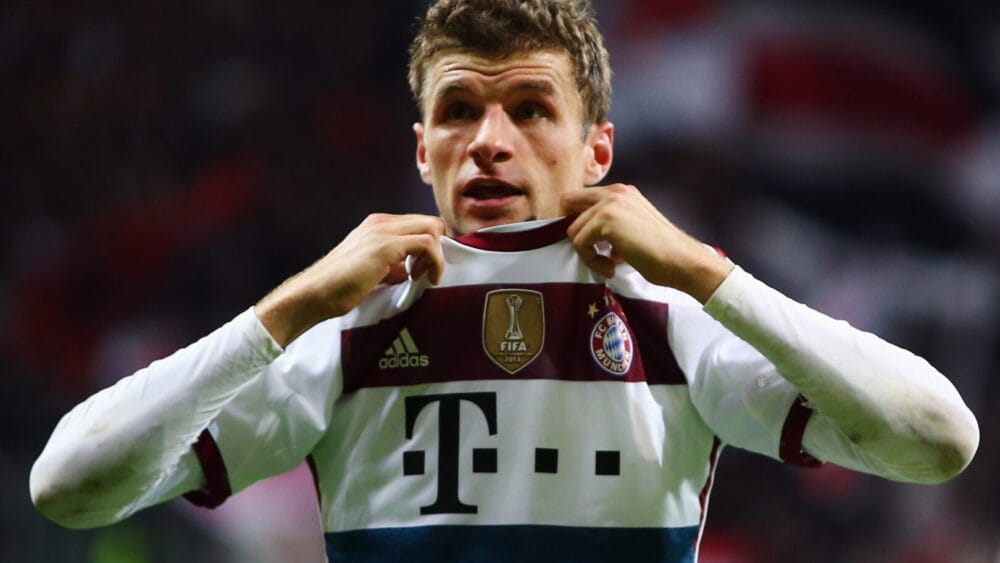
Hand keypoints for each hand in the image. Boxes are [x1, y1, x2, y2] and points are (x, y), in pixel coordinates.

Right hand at [256, 213, 445, 345]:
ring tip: (423, 277)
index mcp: (377, 225)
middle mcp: (381, 222)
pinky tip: (423, 279)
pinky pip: (427, 243)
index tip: (423, 270)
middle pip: (430, 222)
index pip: (419, 224)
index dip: (430, 246)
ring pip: (432, 228)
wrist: (316, 293)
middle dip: (438, 248)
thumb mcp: (374, 270)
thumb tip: (414, 270)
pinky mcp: (385, 246)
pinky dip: (434, 261)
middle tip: (426, 273)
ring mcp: (382, 231)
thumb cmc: (340, 288)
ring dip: (437, 255)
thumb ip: (395, 265)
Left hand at [560, 184, 732, 302]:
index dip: (577, 221)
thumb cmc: (660, 252)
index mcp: (621, 192)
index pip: (579, 198)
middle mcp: (614, 191)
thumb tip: (581, 235)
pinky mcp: (606, 219)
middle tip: (592, 252)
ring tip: (608, 263)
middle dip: (574, 231)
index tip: (589, 243)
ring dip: (586, 252)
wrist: (681, 260)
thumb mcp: (631, 229)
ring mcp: (610, 203)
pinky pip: (579, 243)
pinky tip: (611, 267)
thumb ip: (608, 224)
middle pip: (567, 203)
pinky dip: (591, 260)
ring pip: (572, 229)